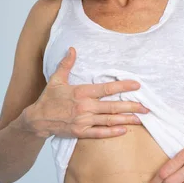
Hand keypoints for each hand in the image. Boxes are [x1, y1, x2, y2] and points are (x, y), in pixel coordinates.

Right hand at [21, 47, 149, 138]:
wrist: (37, 119)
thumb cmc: (48, 98)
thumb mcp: (56, 79)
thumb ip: (66, 64)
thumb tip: (72, 49)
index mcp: (81, 92)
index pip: (106, 88)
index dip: (123, 86)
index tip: (137, 85)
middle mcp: (84, 106)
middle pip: (113, 106)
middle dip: (131, 106)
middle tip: (146, 107)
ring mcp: (83, 120)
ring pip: (109, 120)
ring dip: (126, 120)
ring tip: (140, 119)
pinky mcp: (81, 132)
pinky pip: (100, 133)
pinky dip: (112, 132)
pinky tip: (124, 131)